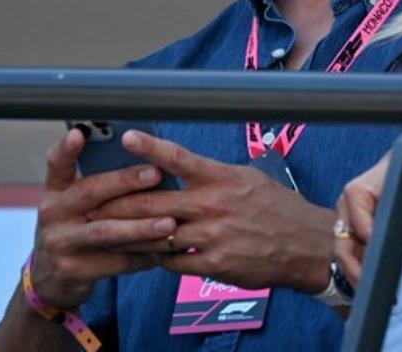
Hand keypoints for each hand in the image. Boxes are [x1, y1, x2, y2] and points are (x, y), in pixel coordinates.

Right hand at [29, 129, 175, 309]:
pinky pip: (115, 261)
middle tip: (156, 173)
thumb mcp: (76, 205)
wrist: (50, 278)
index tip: (79, 132)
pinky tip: (164, 250)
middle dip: (125, 181)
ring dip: (140, 226)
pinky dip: (142, 255)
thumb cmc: (76, 228)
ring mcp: (61, 243)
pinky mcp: (74, 270)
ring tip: (169, 222)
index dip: (67, 148)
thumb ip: (101, 187)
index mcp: (56, 191)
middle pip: (90, 192)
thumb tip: (149, 164)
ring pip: (106, 231)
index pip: (57, 164)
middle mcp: (54, 213)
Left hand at [90, 130, 334, 292]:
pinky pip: (173, 262)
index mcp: (222, 177)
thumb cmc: (276, 207)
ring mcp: (213, 236)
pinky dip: (159, 258)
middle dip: (120, 203)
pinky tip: (154, 254)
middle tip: (96, 202)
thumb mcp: (248, 178)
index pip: (180, 157)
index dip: (150, 147)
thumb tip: (182, 166)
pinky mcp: (214, 264)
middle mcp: (215, 204)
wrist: (305, 244)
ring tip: (112, 231)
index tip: (128, 136)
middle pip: (154, 202)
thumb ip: (212, 175)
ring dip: (133, 234)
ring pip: (157, 235)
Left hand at [332, 131, 401, 284]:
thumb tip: (388, 279)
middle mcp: (347, 210)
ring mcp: (348, 199)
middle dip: (353, 274)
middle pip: (340, 250)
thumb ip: (389, 246)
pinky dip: (367, 238)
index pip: (346, 253)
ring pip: (344, 239)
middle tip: (368, 291)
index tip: (366, 293)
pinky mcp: (356, 191)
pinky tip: (379, 248)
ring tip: (371, 278)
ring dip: (357, 262)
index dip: (354, 275)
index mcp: (355, 219)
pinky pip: (358, 223)